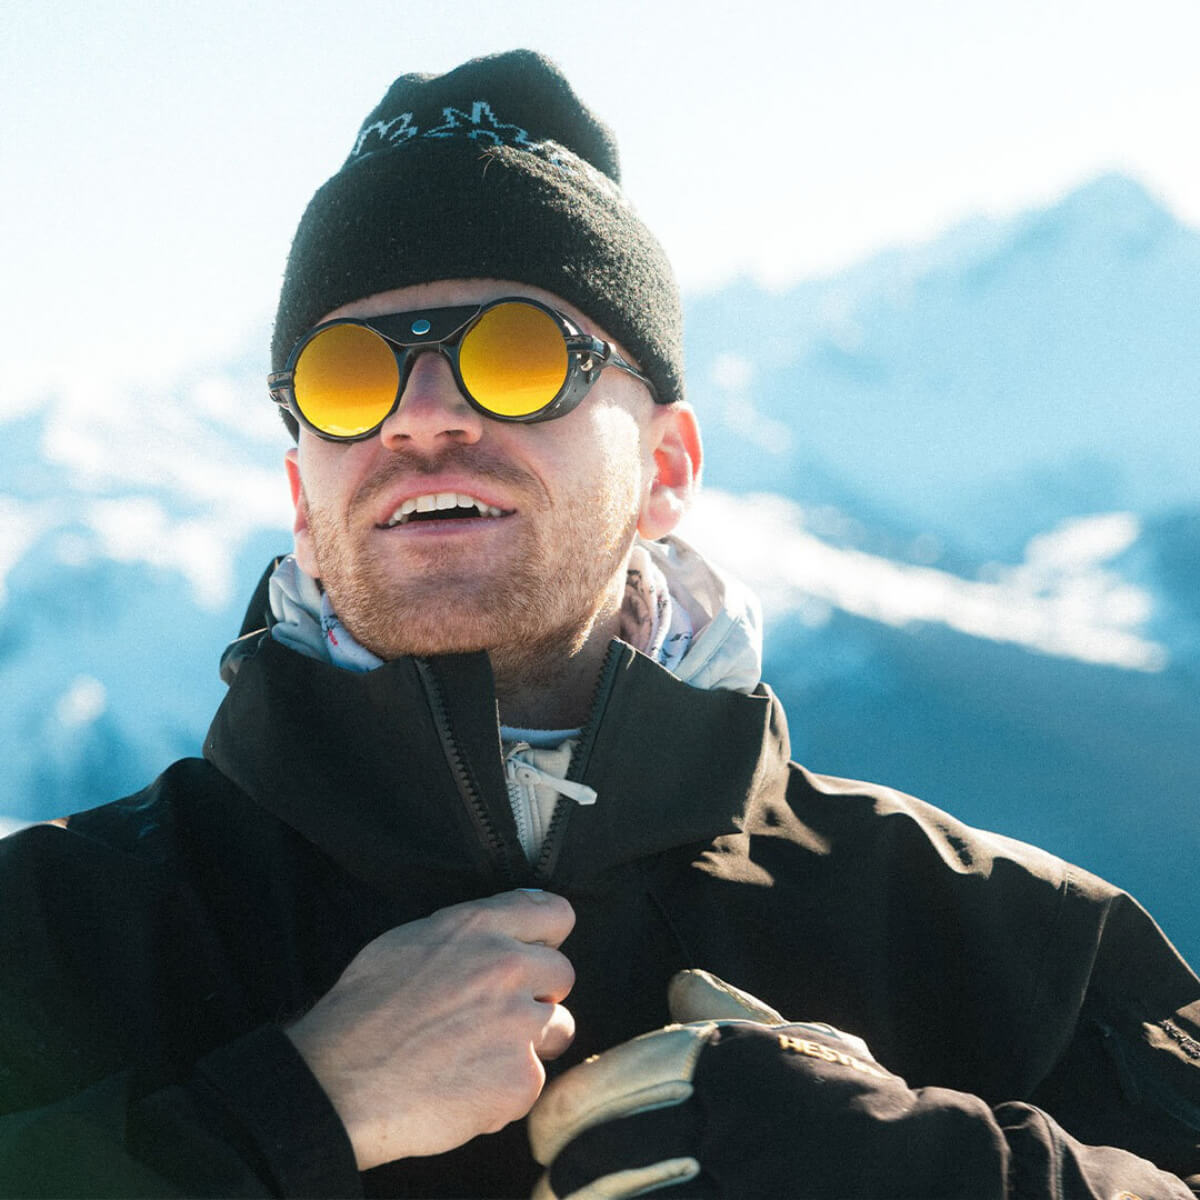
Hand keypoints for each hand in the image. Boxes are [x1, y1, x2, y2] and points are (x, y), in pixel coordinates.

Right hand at [287, 888, 574, 1169]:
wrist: (338, 1083)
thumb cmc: (363, 1011)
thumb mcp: (408, 941)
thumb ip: (467, 931)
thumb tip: (507, 925)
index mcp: (478, 927)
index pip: (556, 913)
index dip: (546, 938)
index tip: (533, 954)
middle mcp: (507, 966)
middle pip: (563, 973)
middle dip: (537, 994)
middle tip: (495, 1017)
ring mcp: (519, 1023)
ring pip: (557, 1028)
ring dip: (528, 1043)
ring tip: (478, 1056)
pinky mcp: (521, 1078)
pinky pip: (533, 1081)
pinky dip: (506, 1091)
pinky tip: (464, 1089)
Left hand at [528, 970, 895, 1199]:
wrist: (921, 1169)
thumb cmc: (847, 1101)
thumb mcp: (791, 1040)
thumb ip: (727, 1013)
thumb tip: (678, 985)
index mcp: (716, 1060)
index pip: (602, 1084)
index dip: (558, 1119)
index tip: (548, 1139)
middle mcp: (715, 1119)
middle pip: (595, 1151)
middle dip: (560, 1175)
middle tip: (552, 1186)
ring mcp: (728, 1180)